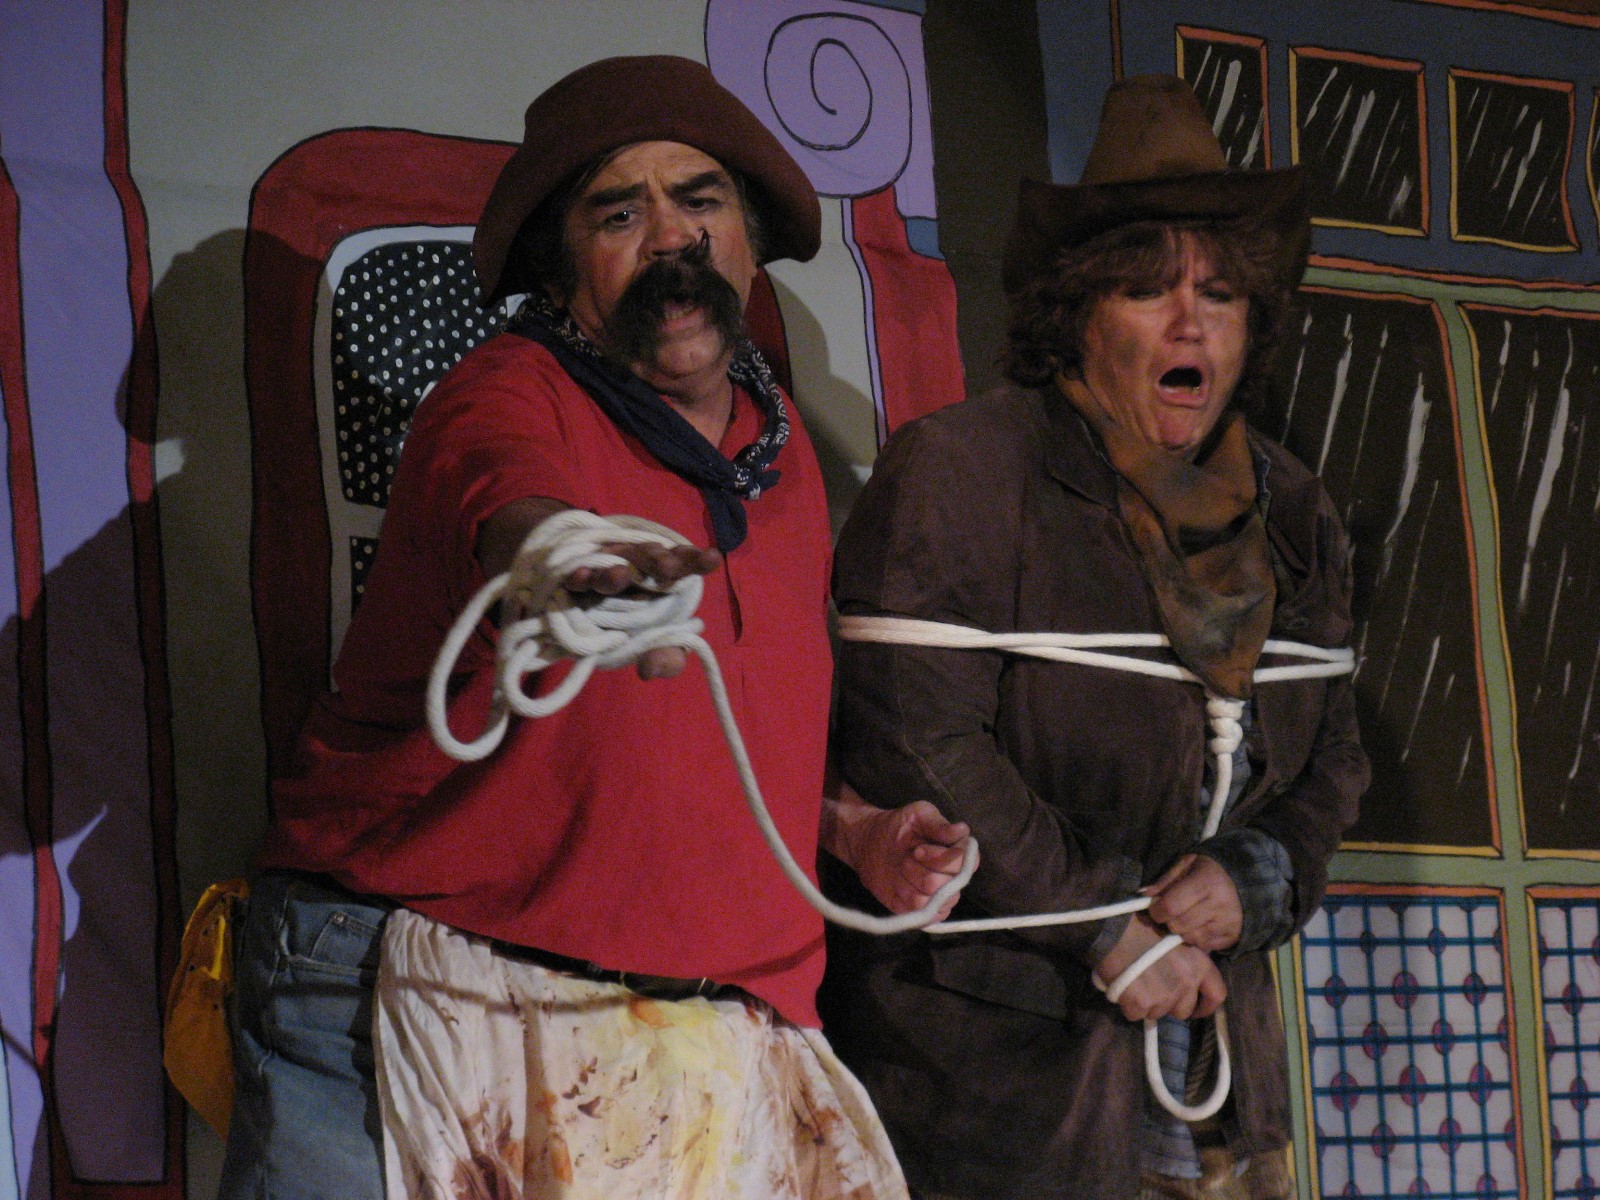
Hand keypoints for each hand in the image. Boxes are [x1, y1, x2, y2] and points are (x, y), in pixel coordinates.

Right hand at [564, 541, 722, 680]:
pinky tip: (581, 576)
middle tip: (669, 569)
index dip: (697, 560)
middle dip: (660, 561)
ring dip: (615, 571)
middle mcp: (639, 567)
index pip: (684, 563)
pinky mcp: (578, 579)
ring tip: (618, 577)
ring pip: (612, 565)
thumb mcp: (656, 649)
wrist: (590, 626)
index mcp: (665, 578)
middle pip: (651, 557)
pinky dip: (579, 576)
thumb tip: (649, 670)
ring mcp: (607, 568)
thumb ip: (667, 660)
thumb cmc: (635, 630)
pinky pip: (577, 576)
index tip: (713, 559)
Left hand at [824, 793, 972, 917]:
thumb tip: (961, 830)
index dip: (939, 858)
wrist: (872, 844)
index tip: (918, 849)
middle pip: (945, 884)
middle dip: (919, 869)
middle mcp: (955, 878)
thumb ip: (939, 824)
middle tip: (908, 857)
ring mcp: (942, 897)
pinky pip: (921, 914)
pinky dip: (905, 898)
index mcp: (960, 853)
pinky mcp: (926, 912)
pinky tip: (900, 885)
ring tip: (902, 869)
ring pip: (930, 899)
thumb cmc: (900, 826)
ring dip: (910, 882)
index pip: (964, 864)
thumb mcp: (918, 815)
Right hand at [1094, 914, 1225, 1021]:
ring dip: (1147, 1004)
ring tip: (1135, 984)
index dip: (1205, 1006)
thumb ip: (1186, 962)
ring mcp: (1164, 995)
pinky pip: (1136, 1014)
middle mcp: (1186, 983)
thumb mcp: (1176, 939)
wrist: (1113, 928)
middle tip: (1153, 990)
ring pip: (1157, 1013)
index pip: (1217, 995)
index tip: (1194, 1009)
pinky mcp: (1141, 1004)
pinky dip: (1128, 1005)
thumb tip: (1185, 980)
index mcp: (1199, 964)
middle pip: (1183, 1010)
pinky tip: (1123, 988)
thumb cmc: (1143, 925)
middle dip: (1169, 1005)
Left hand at [1144, 854, 1242, 952]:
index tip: (1155, 908)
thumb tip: (1144, 895)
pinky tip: (1201, 924)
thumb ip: (1166, 880)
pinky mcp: (1232, 937)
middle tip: (1172, 913)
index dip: (1156, 910)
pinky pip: (1204, 946)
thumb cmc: (1211, 870)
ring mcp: (1227, 924)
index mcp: (1205, 883)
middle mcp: (1218, 905)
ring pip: (1189, 938)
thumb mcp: (1188, 864)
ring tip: (1188, 917)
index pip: (1170, 907)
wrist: (1250, 880)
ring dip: (1183, 930)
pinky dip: (1197, 938)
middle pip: (1178, 926)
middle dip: (1168, 921)